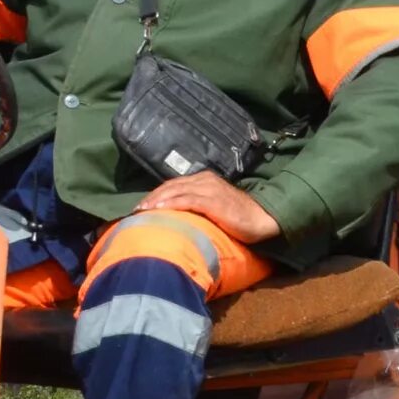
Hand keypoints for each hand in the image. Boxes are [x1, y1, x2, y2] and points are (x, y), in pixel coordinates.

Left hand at [138, 171, 281, 243]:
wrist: (263, 219)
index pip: (174, 185)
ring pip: (175, 192)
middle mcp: (205, 180)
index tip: (142, 206)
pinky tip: (158, 210)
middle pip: (170, 187)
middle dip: (152, 197)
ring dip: (156, 201)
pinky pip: (186, 201)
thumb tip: (179, 214)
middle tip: (136, 210)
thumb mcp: (216, 205)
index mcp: (205, 179)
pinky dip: (170, 204)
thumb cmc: (241, 217)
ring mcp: (209, 189)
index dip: (156, 195)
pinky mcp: (213, 201)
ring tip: (142, 211)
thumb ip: (199, 204)